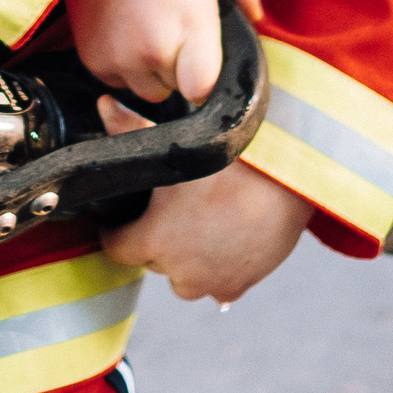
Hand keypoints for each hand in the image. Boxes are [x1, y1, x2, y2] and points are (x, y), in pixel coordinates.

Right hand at [65, 0, 262, 103]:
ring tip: (151, 33)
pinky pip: (120, 82)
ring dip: (154, 73)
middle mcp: (152, 50)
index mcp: (189, 25)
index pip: (202, 88)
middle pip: (178, 90)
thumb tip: (257, 16)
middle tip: (175, 31)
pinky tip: (127, 34)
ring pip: (149, 91)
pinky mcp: (94, 62)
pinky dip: (126, 67)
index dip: (207, 84)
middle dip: (182, 70)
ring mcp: (120, 59)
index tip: (206, 68)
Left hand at [97, 96, 311, 302]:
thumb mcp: (176, 143)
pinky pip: (217, 284)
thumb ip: (130, 128)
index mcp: (153, 240)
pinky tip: (228, 238)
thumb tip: (102, 105)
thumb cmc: (231, 162)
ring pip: (183, 277)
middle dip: (157, 240)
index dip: (118, 229)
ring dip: (186, 259)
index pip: (117, 247)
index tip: (125, 217)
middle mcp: (178, 271)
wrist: (290, 180)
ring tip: (201, 225)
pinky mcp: (237, 288)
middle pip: (152, 260)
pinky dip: (218, 268)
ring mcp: (210, 284)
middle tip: (173, 210)